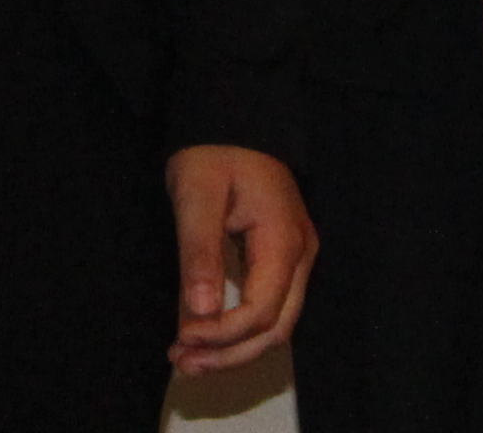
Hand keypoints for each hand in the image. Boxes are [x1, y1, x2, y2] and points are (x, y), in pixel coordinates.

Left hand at [165, 143, 313, 371]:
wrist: (234, 119)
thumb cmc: (213, 151)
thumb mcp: (196, 195)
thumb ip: (199, 253)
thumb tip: (201, 312)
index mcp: (283, 240)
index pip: (261, 311)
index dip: (223, 335)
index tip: (182, 338)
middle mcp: (300, 255)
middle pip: (276, 329)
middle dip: (230, 355)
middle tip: (181, 364)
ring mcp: (296, 258)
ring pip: (276, 324)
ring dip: (235, 348)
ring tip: (188, 359)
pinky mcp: (283, 258)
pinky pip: (269, 307)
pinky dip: (240, 330)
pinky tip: (207, 336)